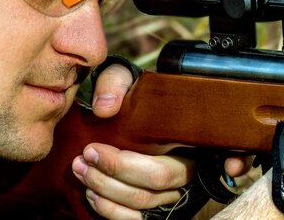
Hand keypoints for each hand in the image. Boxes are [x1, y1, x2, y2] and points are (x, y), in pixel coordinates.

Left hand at [74, 63, 251, 218]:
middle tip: (87, 154)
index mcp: (188, 135)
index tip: (136, 150)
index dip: (202, 159)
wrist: (124, 109)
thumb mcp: (123, 77)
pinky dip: (111, 211)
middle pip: (157, 178)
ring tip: (81, 169)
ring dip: (106, 189)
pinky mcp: (153, 205)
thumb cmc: (130, 94)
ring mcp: (171, 191)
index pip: (202, 152)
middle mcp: (186, 167)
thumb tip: (105, 108)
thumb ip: (114, 82)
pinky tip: (92, 193)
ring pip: (144, 202)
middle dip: (115, 169)